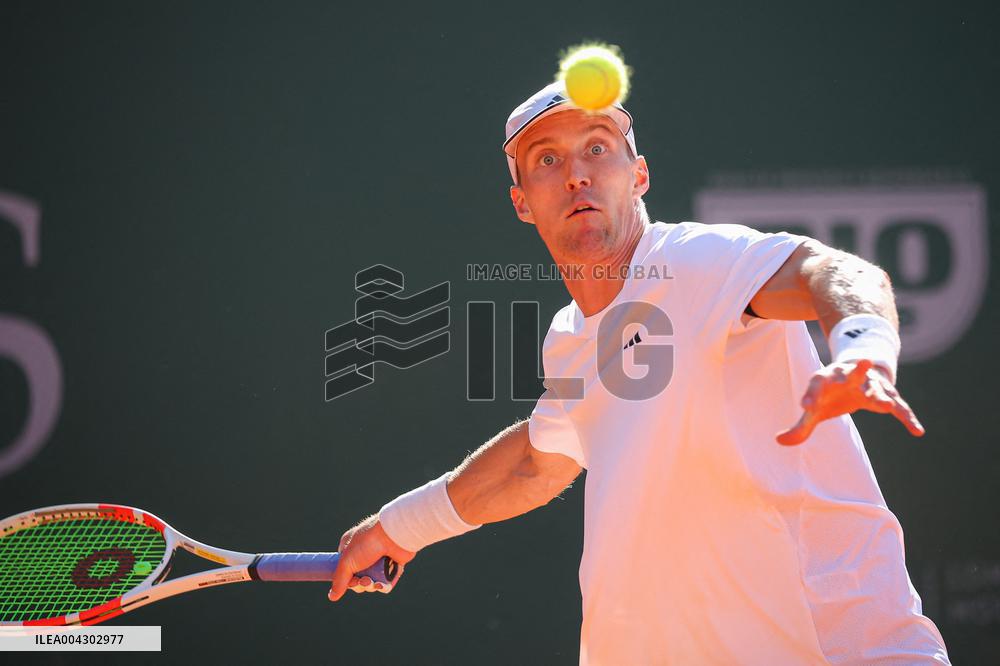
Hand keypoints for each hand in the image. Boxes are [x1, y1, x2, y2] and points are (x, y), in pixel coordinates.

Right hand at [328, 515, 414, 601]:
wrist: (394, 535)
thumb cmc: (368, 543)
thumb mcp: (347, 562)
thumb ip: (339, 581)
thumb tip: (332, 596)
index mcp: (351, 548)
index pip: (344, 569)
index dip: (346, 579)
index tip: (349, 581)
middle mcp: (365, 554)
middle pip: (358, 579)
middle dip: (359, 584)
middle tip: (362, 581)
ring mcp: (380, 560)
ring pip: (372, 582)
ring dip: (370, 586)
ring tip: (372, 582)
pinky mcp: (392, 566)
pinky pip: (386, 583)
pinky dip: (383, 586)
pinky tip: (382, 584)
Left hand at [776, 359, 924, 445]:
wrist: (857, 371)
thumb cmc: (831, 393)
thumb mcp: (815, 408)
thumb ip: (801, 426)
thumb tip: (779, 441)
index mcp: (826, 378)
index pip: (815, 384)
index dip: (810, 395)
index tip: (805, 407)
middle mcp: (849, 376)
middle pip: (852, 373)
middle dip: (856, 370)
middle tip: (863, 363)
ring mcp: (870, 383)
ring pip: (877, 388)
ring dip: (881, 394)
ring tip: (884, 403)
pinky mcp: (886, 394)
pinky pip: (898, 406)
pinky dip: (907, 417)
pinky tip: (917, 430)